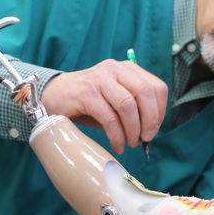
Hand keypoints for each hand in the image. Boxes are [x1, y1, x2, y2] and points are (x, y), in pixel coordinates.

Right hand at [41, 59, 167, 153]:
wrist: (53, 96)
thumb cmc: (89, 102)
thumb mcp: (115, 100)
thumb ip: (134, 109)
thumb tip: (150, 132)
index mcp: (127, 69)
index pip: (156, 87)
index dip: (160, 111)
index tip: (154, 129)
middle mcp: (114, 69)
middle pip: (145, 93)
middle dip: (150, 120)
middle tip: (146, 139)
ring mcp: (99, 79)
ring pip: (127, 105)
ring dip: (133, 130)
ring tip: (130, 143)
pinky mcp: (85, 94)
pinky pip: (109, 118)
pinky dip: (117, 135)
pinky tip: (117, 145)